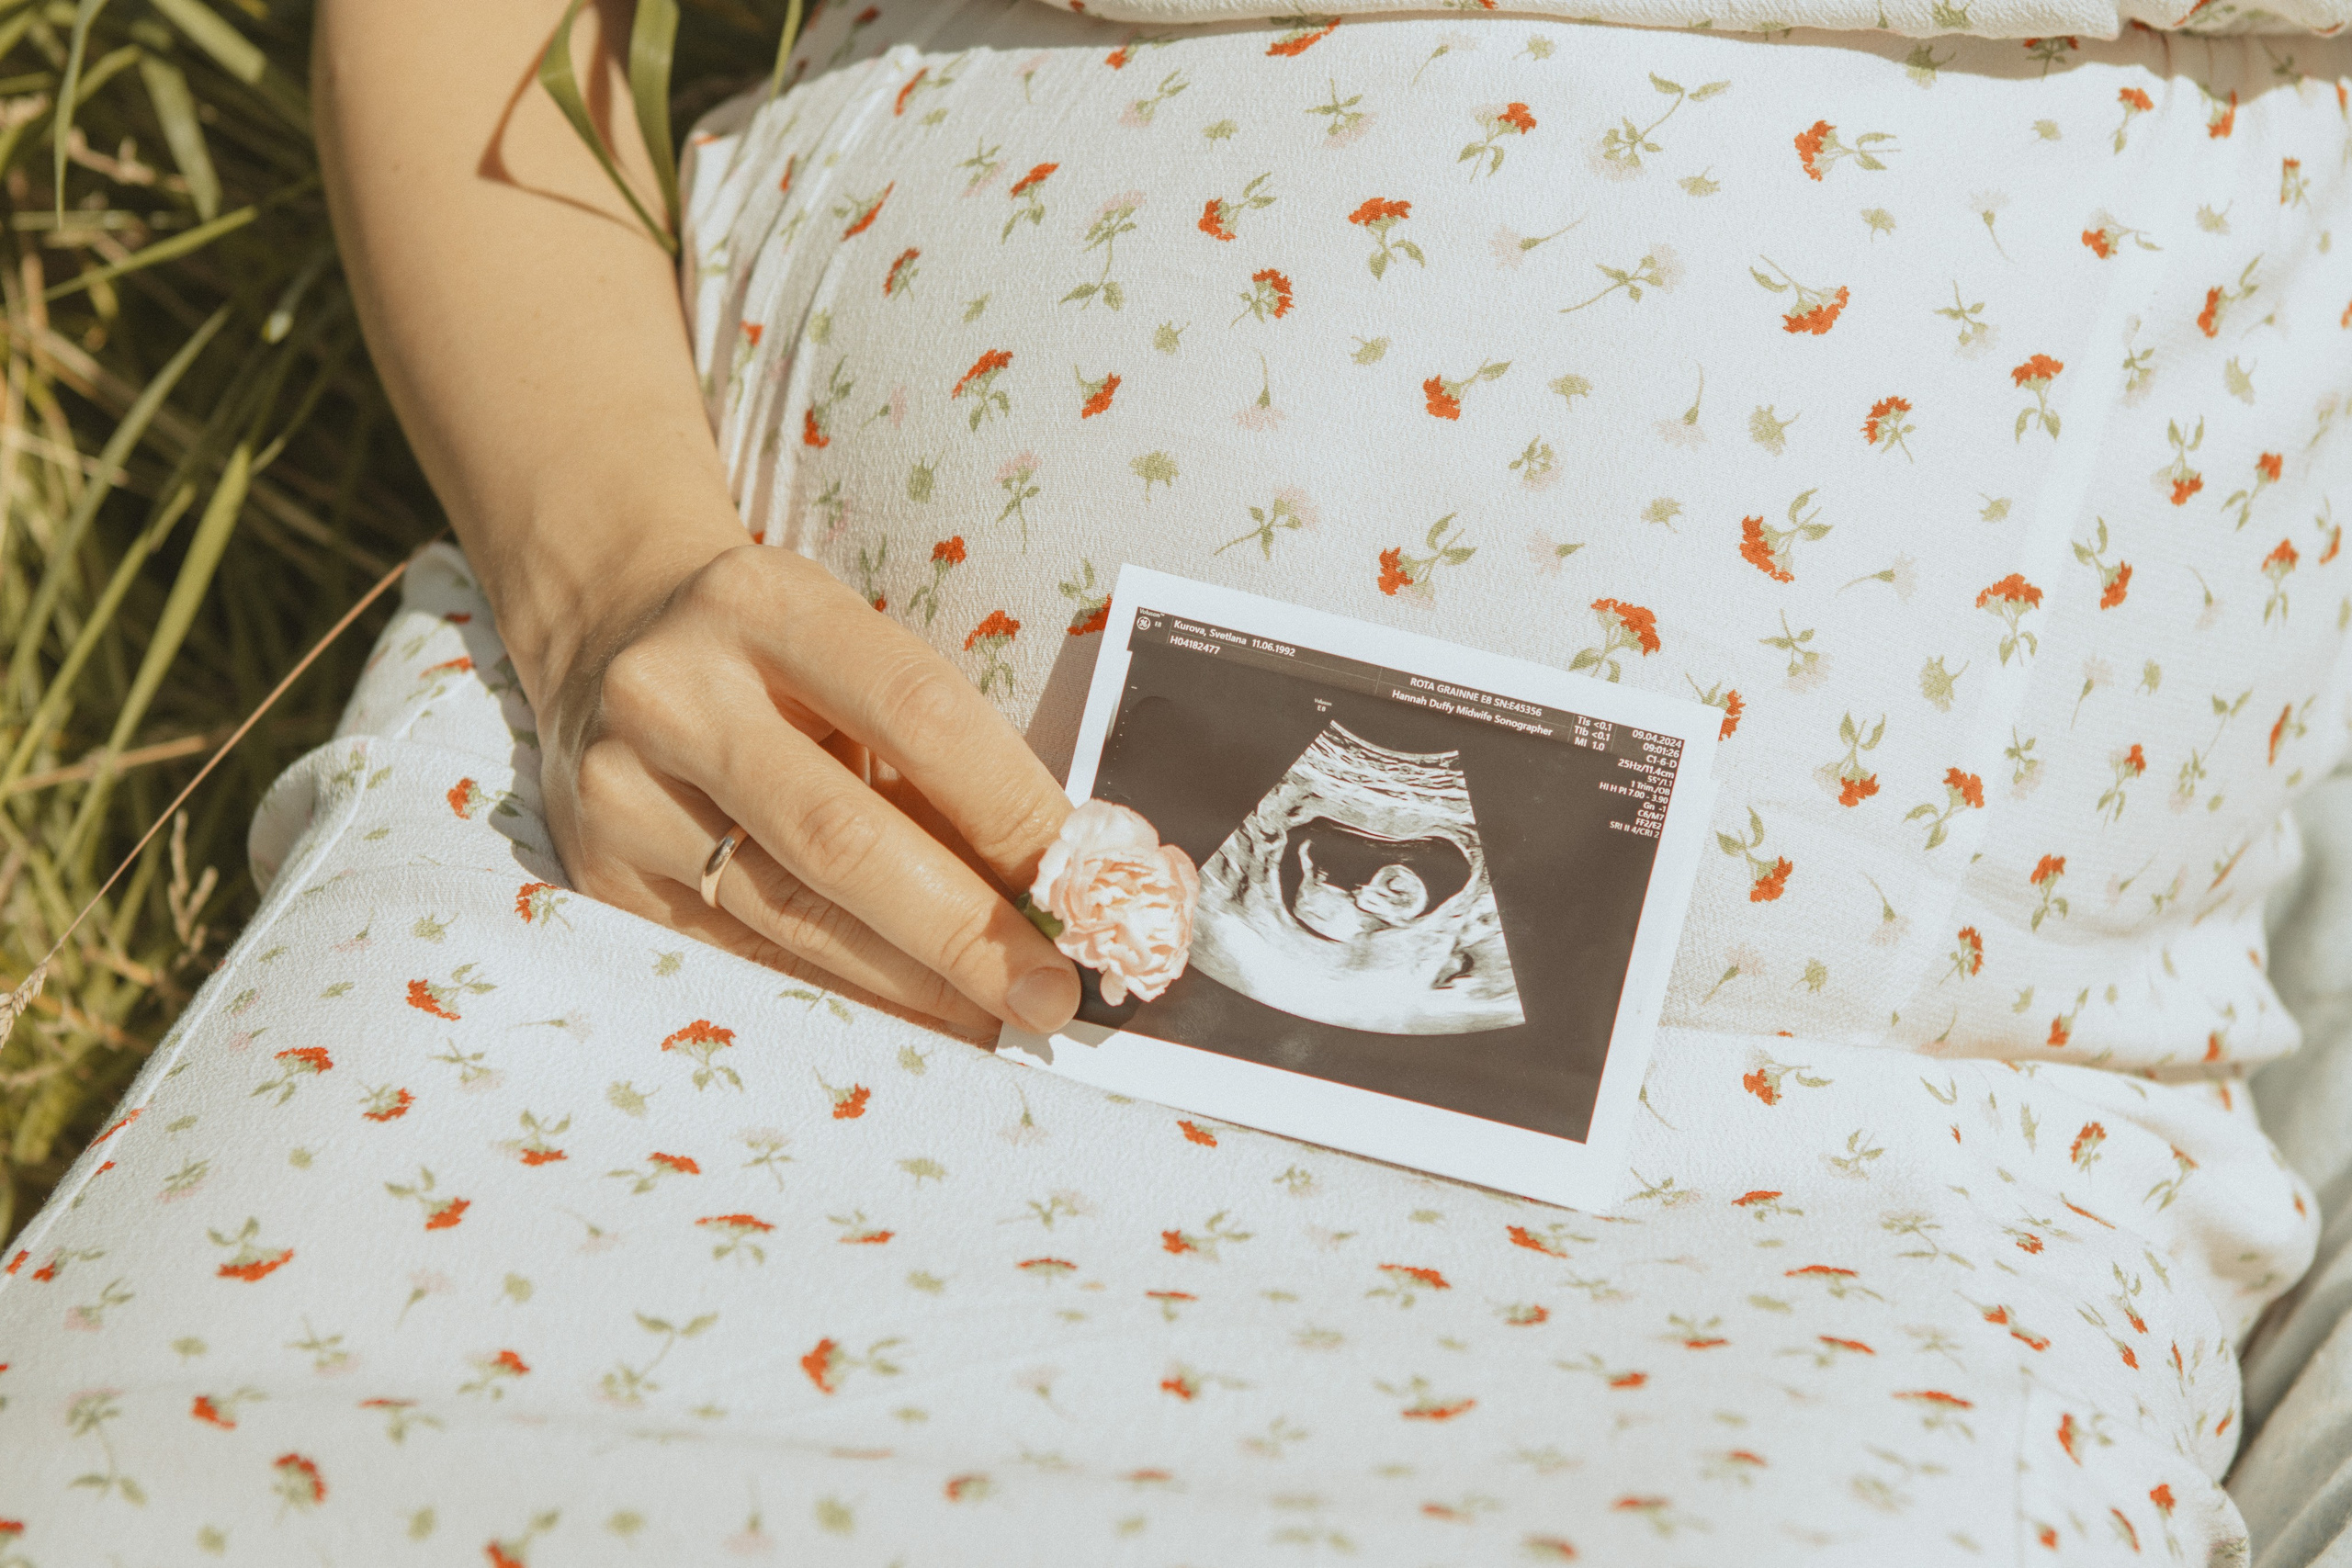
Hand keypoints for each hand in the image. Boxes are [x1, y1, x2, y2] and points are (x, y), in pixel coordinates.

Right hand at [532, 531, 1081, 1037]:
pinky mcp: (601, 876)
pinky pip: (740, 958)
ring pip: (790, 914)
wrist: (606, 638)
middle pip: (843, 836)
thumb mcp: (847, 654)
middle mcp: (676, 693)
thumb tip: (1058, 882)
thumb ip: (935, 754)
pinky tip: (911, 1022)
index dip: (1010, 808)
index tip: (1086, 884)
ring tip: (997, 1018)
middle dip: (964, 929)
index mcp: (764, 604)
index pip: (916, 712)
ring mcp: (623, 791)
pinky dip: (839, 999)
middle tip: (1051, 993)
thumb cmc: (774, 658)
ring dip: (913, 983)